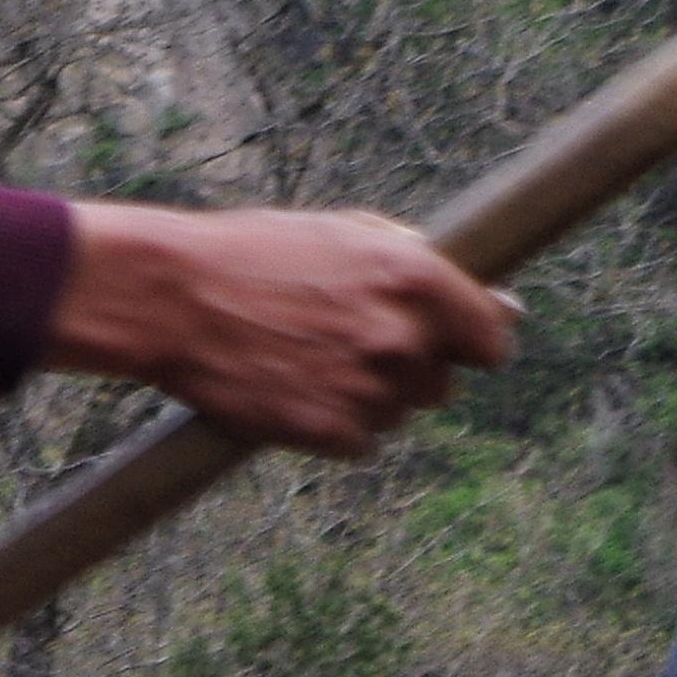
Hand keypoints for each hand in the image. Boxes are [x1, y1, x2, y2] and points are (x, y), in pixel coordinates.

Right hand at [50, 202, 517, 455]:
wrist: (173, 298)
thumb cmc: (255, 255)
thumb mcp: (344, 234)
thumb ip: (424, 267)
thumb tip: (503, 305)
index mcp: (415, 278)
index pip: (491, 338)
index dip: (472, 344)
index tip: (454, 346)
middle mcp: (402, 337)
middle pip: (441, 384)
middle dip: (407, 370)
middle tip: (345, 343)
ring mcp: (370, 390)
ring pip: (398, 413)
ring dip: (367, 397)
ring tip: (306, 360)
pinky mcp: (334, 433)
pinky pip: (360, 442)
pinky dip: (333, 425)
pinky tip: (292, 388)